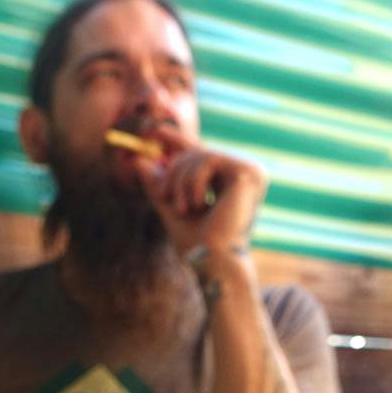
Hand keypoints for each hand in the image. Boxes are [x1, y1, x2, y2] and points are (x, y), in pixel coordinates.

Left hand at [138, 127, 266, 256]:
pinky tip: (200, 205)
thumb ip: (159, 185)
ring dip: (181, 181)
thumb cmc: (197, 244)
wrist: (213, 262)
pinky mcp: (249, 172)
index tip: (155, 130)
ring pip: (200, 154)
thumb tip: (140, 161)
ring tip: (184, 208)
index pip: (203, 153)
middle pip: (197, 152)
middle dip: (174, 174)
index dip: (179, 139)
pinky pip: (208, 159)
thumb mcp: (171, 207)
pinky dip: (193, 182)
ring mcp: (251, 171)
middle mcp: (246, 174)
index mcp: (232, 183)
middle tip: (168, 199)